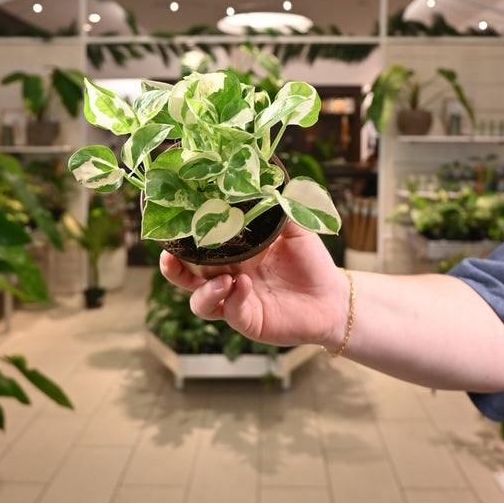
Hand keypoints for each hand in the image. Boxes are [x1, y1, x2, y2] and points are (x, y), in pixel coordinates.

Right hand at [159, 221, 349, 349]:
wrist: (333, 296)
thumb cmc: (310, 261)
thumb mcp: (294, 228)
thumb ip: (277, 208)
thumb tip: (264, 181)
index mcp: (232, 254)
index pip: (196, 248)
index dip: (179, 240)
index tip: (172, 225)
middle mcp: (227, 278)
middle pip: (186, 278)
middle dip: (173, 269)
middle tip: (170, 256)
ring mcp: (236, 301)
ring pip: (200, 303)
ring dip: (203, 291)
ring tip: (223, 278)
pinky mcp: (250, 321)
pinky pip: (231, 313)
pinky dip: (233, 299)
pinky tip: (243, 286)